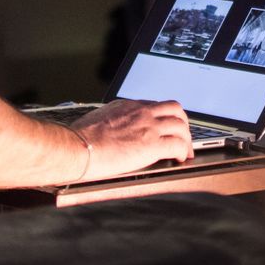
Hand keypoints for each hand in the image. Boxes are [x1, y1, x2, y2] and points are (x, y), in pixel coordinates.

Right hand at [72, 98, 193, 178]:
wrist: (78, 147)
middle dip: (182, 122)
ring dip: (186, 138)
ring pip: (181, 125)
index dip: (163, 116)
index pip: (154, 105)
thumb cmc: (79, 138)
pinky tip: (180, 159)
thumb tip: (105, 130)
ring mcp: (148, 126)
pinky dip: (183, 152)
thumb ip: (108, 121)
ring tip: (185, 150)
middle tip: (182, 134)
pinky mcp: (152, 144)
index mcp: (127, 105)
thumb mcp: (95, 119)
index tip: (164, 126)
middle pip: (174, 109)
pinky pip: (178, 145)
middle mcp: (141, 112)